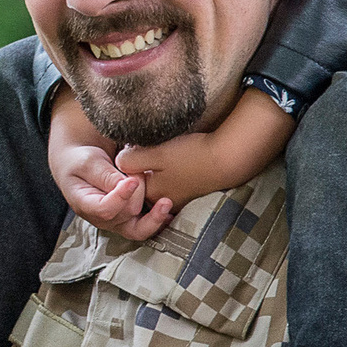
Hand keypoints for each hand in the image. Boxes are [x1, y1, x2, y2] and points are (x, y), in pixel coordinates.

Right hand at [48, 88, 174, 241]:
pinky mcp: (129, 219)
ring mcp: (116, 221)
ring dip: (154, 218)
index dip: (120, 197)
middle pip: (124, 217)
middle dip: (137, 196)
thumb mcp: (88, 162)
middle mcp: (101, 218)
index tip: (132, 180)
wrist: (82, 163)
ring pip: (137, 230)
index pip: (104, 209)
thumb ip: (105, 174)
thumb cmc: (81, 161)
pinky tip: (169, 210)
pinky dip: (159, 220)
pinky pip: (145, 226)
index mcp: (85, 204)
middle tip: (141, 174)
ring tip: (166, 202)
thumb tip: (126, 184)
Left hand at [110, 90, 293, 206]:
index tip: (137, 145)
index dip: (129, 160)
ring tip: (168, 149)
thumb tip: (118, 162)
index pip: (126, 179)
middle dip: (142, 164)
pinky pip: (172, 180)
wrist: (228, 159)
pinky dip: (172, 169)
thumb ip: (131, 160)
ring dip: (157, 166)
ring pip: (156, 180)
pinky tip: (179, 156)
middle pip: (141, 180)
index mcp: (149, 193)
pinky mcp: (190, 191)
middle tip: (152, 146)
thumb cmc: (192, 156)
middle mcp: (161, 201)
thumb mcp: (156, 154)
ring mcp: (177, 198)